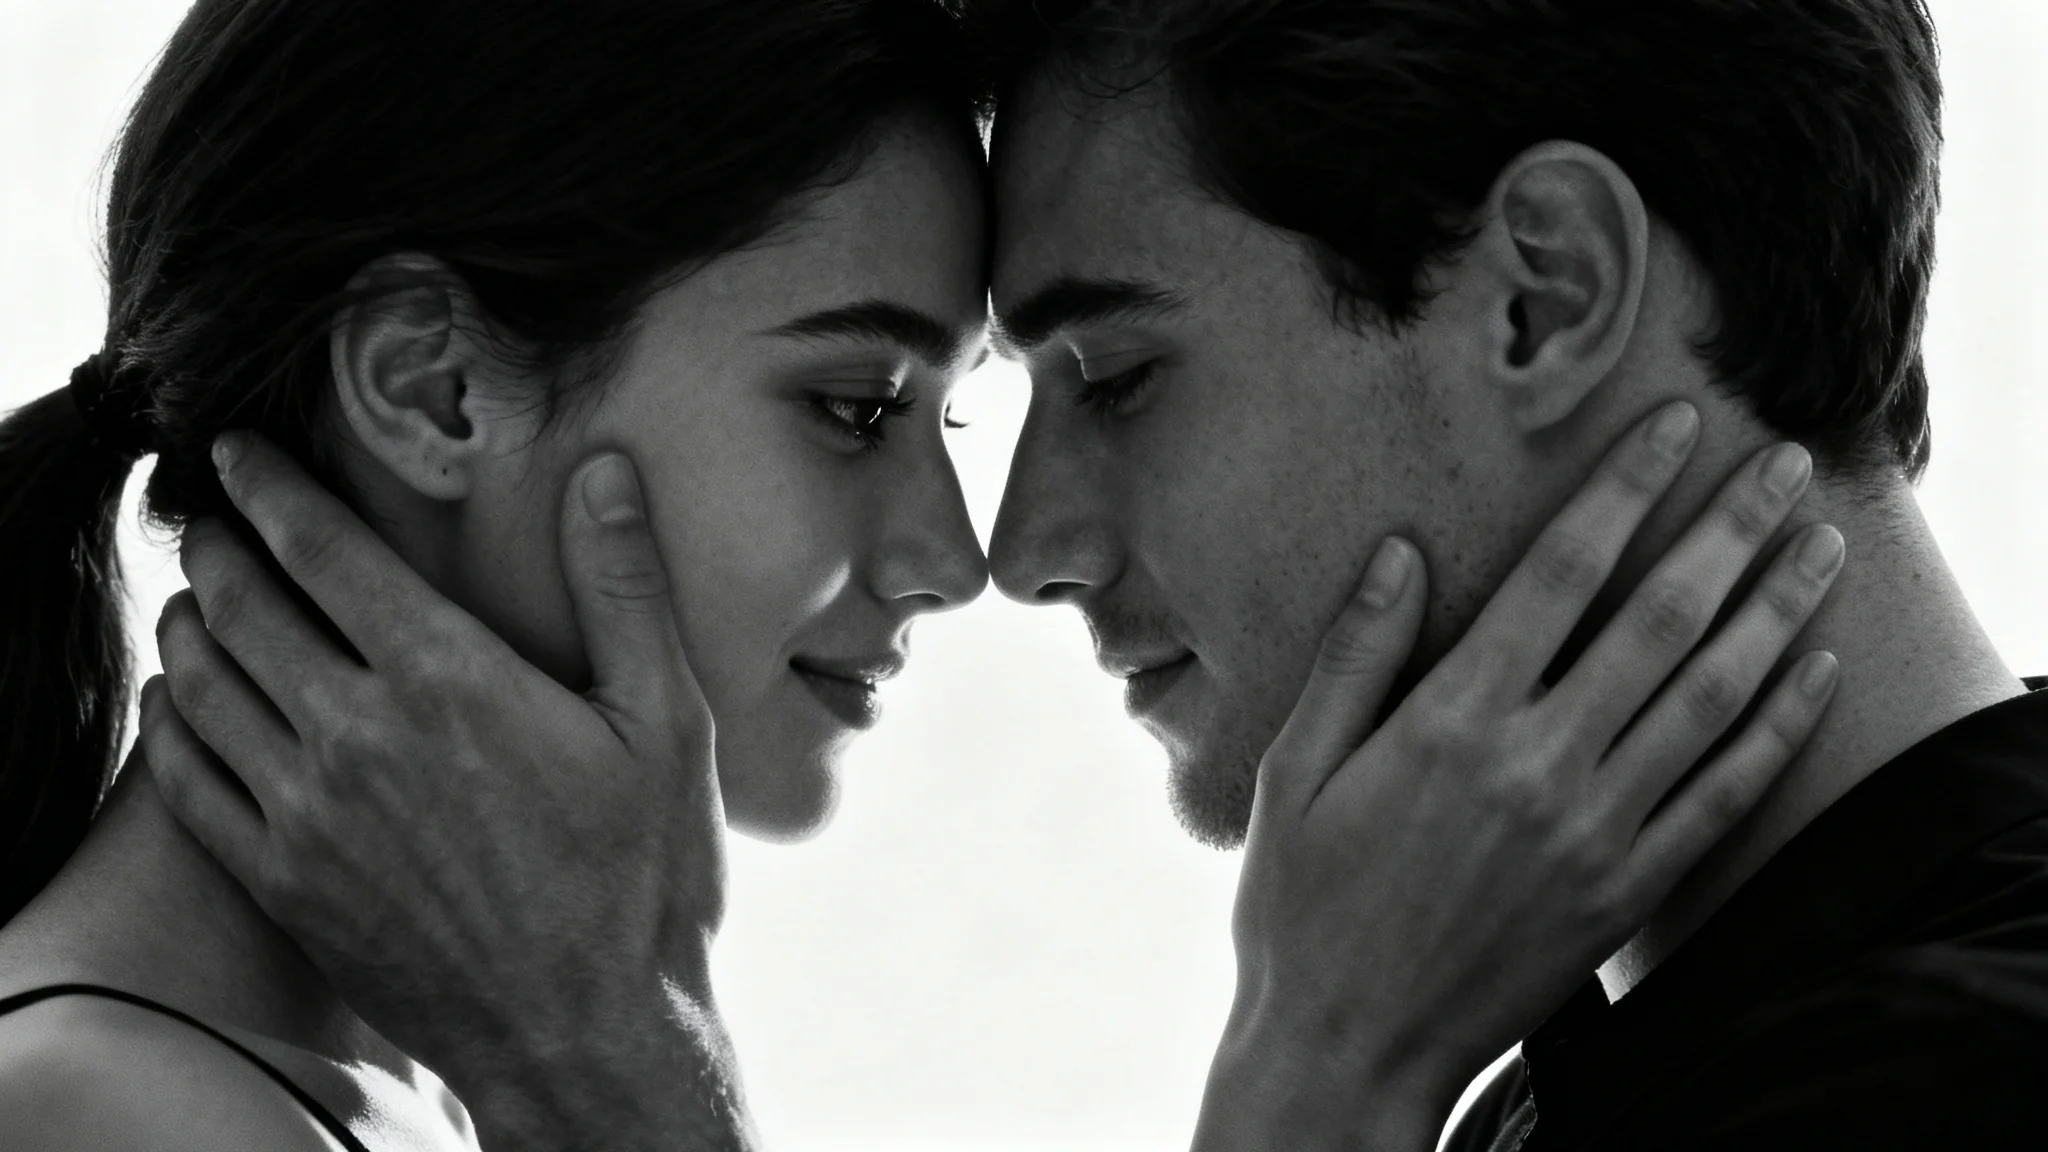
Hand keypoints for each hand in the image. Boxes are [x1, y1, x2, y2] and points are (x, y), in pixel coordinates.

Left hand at [141, 433, 753, 1150]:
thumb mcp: (668, 722)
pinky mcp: (286, 885)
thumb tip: (607, 473)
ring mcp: (309, 816)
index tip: (239, 454)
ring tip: (193, 597)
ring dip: (186, 624)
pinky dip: (171, 727)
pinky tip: (179, 706)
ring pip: (203, 687)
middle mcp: (359, 737)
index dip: (270, 489)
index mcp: (450, 679)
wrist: (588, 1034)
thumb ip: (624, 588)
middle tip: (211, 517)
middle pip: (244, 606)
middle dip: (217, 546)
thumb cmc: (643, 879)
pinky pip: (189, 785)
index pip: (324, 550)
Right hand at [1200, 403, 1843, 1150]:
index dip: (1624, 489)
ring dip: (1776, 612)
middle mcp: (1539, 765)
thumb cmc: (1303, 905)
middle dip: (1729, 529)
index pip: (1562, 575)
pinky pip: (1724, 797)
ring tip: (1818, 545)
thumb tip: (1399, 551)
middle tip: (1783, 462)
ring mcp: (1595, 832)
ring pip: (1711, 698)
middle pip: (1661, 620)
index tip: (1673, 426)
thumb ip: (1356, 656)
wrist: (1351, 1047)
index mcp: (1453, 721)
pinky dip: (1778, 729)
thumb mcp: (1295, 771)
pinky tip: (1811, 672)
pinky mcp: (1626, 892)